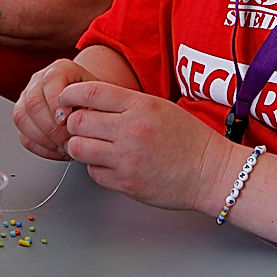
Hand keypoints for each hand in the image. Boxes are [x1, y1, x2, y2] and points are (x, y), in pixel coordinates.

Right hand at [13, 59, 97, 160]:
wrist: (90, 105)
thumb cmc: (96, 101)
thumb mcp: (101, 97)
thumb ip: (92, 105)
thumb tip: (79, 122)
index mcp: (60, 69)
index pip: (50, 81)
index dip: (56, 103)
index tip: (66, 121)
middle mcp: (39, 80)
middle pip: (33, 103)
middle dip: (52, 127)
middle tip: (69, 140)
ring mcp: (26, 98)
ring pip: (23, 119)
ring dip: (45, 139)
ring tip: (66, 146)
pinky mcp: (23, 119)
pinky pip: (24, 136)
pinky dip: (41, 148)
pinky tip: (58, 149)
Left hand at [57, 80, 236, 211]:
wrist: (211, 172)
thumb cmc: (188, 139)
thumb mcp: (159, 107)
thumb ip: (125, 104)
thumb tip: (88, 103)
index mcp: (140, 106)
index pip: (90, 92)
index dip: (70, 94)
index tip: (65, 98)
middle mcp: (130, 130)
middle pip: (78, 121)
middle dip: (74, 123)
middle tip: (81, 126)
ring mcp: (127, 159)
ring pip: (78, 148)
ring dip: (80, 146)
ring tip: (93, 146)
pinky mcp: (126, 184)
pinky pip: (93, 173)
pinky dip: (96, 168)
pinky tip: (110, 164)